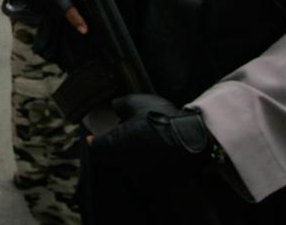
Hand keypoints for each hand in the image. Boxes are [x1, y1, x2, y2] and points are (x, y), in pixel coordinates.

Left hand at [90, 94, 211, 171]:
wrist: (192, 141)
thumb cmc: (164, 121)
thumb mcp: (138, 102)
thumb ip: (121, 104)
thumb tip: (114, 107)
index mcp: (114, 143)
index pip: (95, 146)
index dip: (93, 141)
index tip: (92, 138)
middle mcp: (121, 162)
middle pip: (106, 158)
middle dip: (108, 150)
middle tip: (115, 140)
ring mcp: (136, 174)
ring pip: (122, 167)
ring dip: (124, 158)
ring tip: (136, 146)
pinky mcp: (151, 181)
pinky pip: (138, 175)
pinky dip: (140, 167)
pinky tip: (149, 157)